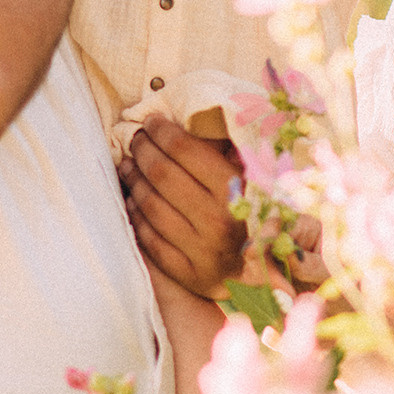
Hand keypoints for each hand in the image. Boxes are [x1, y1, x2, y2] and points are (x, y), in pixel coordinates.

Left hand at [119, 116, 245, 300]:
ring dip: (133, 179)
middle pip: (161, 173)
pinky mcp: (187, 273)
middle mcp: (218, 220)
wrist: (265, 275)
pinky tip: (134, 198)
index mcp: (235, 190)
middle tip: (137, 140)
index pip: (183, 149)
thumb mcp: (252, 177)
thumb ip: (225, 151)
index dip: (161, 130)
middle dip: (142, 149)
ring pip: (149, 203)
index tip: (151, 122)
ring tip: (129, 165)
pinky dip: (135, 213)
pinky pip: (148, 237)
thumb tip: (189, 118)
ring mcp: (201, 250)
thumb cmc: (255, 214)